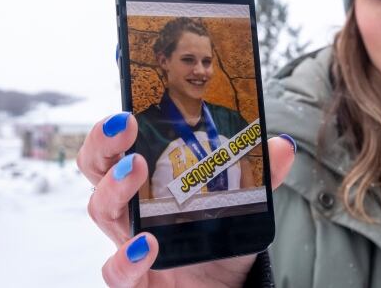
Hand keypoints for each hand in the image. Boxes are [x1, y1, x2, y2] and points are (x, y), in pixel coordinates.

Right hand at [77, 112, 295, 286]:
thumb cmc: (217, 247)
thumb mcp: (242, 209)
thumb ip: (261, 179)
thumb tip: (283, 146)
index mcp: (148, 185)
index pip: (117, 149)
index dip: (111, 130)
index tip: (127, 109)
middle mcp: (129, 211)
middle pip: (97, 170)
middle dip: (103, 143)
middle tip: (123, 124)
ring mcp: (127, 244)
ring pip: (101, 211)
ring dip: (115, 186)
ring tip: (136, 167)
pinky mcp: (133, 282)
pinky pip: (117, 272)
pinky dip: (127, 257)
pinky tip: (147, 243)